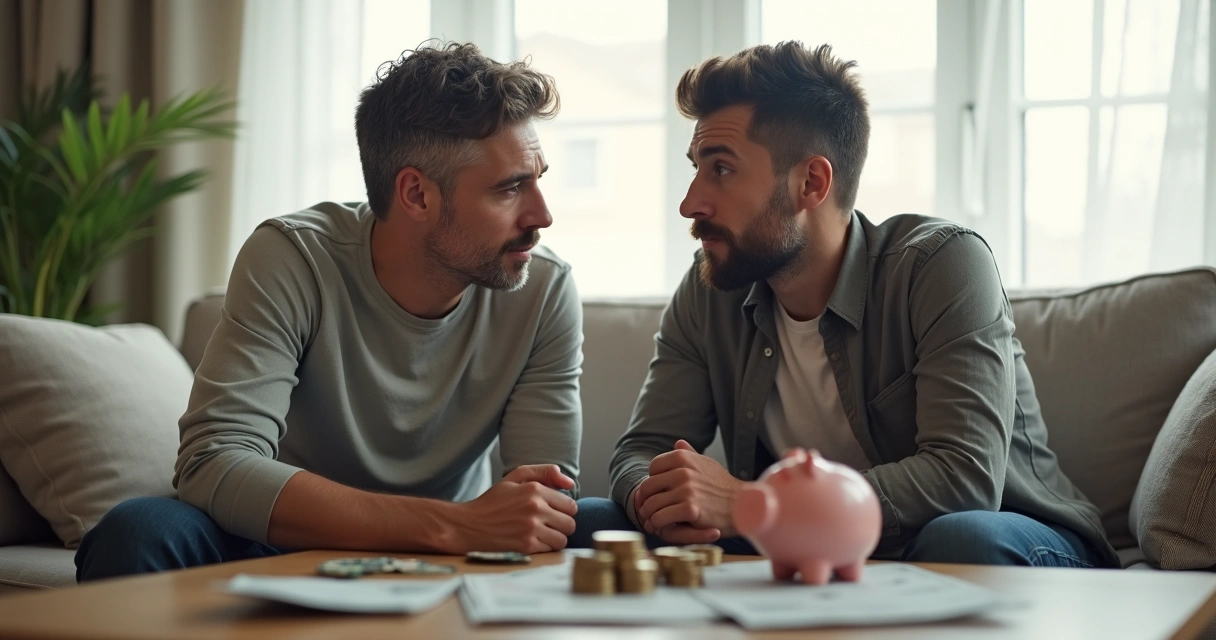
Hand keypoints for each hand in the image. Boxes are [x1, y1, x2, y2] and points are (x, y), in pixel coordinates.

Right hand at [445, 464, 576, 553]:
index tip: (553, 512)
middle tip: (549, 525)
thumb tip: (570, 482)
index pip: (571, 505)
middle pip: (570, 523)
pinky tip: (532, 542)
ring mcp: (531, 529)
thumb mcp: (515, 477)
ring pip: (562, 539)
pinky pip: (549, 550)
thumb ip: (545, 472)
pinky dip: (544, 548)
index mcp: (535, 490)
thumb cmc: (492, 501)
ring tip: (542, 534)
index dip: (563, 509)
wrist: (468, 525)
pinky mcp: (526, 547)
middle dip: (562, 525)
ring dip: (555, 538)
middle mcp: (535, 508)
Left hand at [634, 440, 743, 542]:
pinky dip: (659, 524)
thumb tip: (677, 442)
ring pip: (650, 505)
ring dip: (652, 516)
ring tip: (659, 520)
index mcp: (683, 457)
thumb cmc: (724, 487)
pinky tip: (668, 526)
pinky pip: (660, 518)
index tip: (663, 493)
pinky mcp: (690, 509)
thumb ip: (690, 454)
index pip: (653, 468)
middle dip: (648, 501)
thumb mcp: (708, 464)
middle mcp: (683, 471)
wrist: (744, 505)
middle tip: (655, 511)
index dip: (654, 482)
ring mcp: (687, 490)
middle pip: (647, 487)